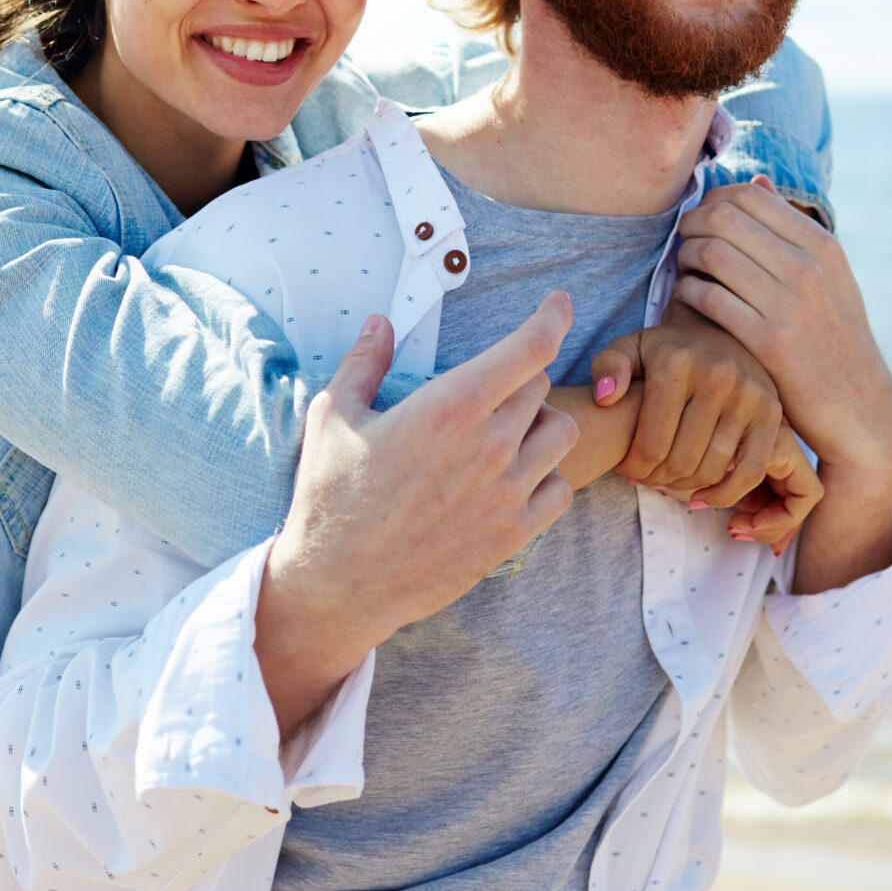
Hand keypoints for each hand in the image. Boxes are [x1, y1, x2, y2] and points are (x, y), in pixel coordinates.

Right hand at [254, 295, 579, 735]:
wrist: (338, 585)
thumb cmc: (331, 498)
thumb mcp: (334, 417)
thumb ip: (363, 362)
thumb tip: (381, 323)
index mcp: (450, 407)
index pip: (529, 348)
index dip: (552, 317)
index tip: (559, 304)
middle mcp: (490, 446)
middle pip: (540, 386)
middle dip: (518, 378)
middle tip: (487, 391)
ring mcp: (507, 493)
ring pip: (560, 433)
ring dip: (539, 423)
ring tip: (503, 433)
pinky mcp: (513, 534)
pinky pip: (560, 489)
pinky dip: (545, 477)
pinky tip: (513, 479)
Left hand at [585, 302, 782, 505]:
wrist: (717, 334)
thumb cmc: (666, 352)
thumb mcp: (629, 349)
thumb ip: (608, 368)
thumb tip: (606, 398)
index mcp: (676, 362)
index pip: (650, 443)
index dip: (633, 468)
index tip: (627, 469)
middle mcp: (718, 376)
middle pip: (681, 460)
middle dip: (657, 479)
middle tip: (647, 478)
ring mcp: (749, 394)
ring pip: (712, 469)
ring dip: (686, 487)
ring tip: (669, 481)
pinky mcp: (772, 412)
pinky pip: (750, 471)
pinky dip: (726, 494)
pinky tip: (703, 496)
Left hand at [674, 179, 891, 592]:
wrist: (860, 408)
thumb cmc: (832, 339)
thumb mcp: (829, 279)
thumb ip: (791, 232)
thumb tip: (757, 180)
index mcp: (822, 246)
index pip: (747, 195)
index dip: (711, 202)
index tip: (701, 222)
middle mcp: (809, 268)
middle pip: (723, 218)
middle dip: (690, 227)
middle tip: (683, 246)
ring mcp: (791, 304)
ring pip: (711, 253)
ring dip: (684, 258)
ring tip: (684, 273)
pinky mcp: (770, 342)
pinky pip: (709, 296)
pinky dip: (687, 291)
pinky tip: (687, 300)